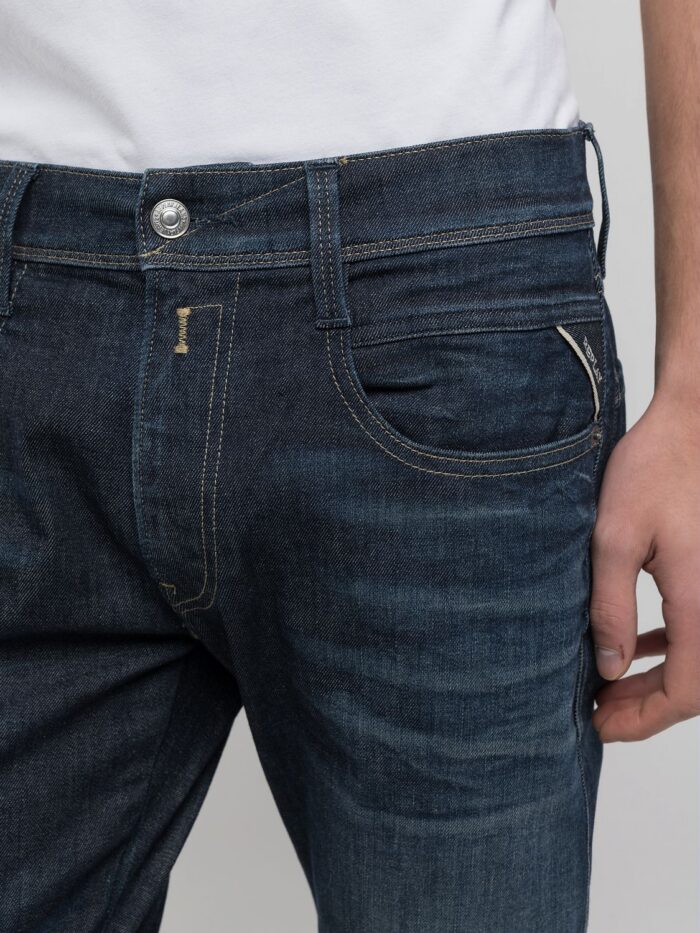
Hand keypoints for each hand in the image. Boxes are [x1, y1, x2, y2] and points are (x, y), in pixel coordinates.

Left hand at [589, 392, 699, 740]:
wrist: (693, 424)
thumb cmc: (654, 469)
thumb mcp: (612, 537)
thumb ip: (610, 607)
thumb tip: (609, 668)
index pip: (686, 691)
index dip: (643, 720)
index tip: (599, 726)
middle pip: (696, 685)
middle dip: (647, 708)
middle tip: (597, 716)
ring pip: (698, 660)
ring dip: (657, 682)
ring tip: (609, 691)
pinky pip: (698, 630)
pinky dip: (669, 650)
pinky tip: (637, 649)